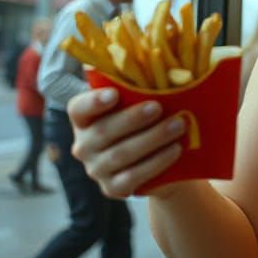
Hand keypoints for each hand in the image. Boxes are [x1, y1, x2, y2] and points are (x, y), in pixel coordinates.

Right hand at [68, 88, 185, 198]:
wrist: (162, 161)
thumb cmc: (147, 122)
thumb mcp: (138, 103)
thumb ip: (137, 89)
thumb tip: (158, 67)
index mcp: (84, 119)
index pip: (79, 109)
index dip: (94, 102)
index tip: (114, 94)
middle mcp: (84, 145)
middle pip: (104, 131)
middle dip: (133, 119)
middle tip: (158, 107)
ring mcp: (96, 169)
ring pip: (121, 154)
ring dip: (152, 139)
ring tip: (178, 125)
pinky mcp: (113, 189)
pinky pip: (133, 177)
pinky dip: (156, 162)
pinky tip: (175, 149)